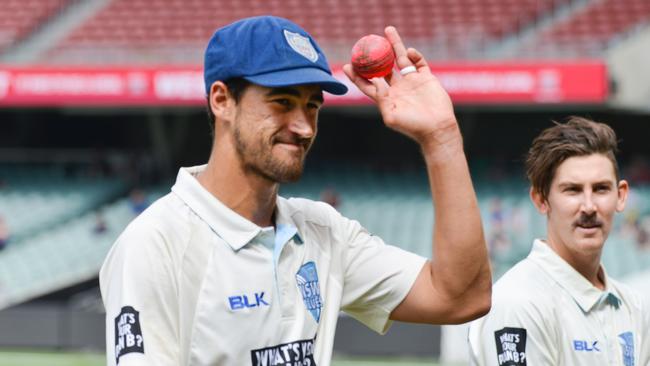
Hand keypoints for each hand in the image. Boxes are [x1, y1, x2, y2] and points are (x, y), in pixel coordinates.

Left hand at [343, 26, 457, 147]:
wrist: (437, 128)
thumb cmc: (413, 127)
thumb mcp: (391, 116)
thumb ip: (381, 99)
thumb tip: (375, 80)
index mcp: (387, 98)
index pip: (368, 84)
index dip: (357, 75)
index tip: (347, 65)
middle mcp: (398, 88)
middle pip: (383, 67)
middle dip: (375, 54)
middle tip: (367, 41)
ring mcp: (412, 82)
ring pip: (401, 59)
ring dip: (395, 45)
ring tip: (388, 30)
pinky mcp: (426, 79)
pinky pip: (419, 63)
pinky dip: (414, 55)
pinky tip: (409, 50)